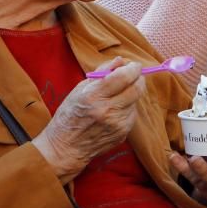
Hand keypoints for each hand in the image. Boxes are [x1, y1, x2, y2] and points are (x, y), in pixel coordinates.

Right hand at [32, 58, 143, 182]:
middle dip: (139, 78)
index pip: (123, 77)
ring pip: (135, 101)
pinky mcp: (123, 134)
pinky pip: (131, 113)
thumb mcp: (79, 89)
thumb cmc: (70, 114)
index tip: (133, 64)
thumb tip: (120, 61)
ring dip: (131, 93)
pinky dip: (127, 107)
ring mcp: (118, 124)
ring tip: (116, 95)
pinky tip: (113, 109)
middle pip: (136, 89)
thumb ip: (101, 72)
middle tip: (134, 74)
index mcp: (94, 96)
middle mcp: (108, 111)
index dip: (132, 68)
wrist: (67, 147)